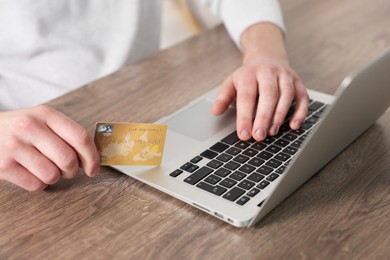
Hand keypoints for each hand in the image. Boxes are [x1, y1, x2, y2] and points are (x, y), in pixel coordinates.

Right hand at [0, 105, 99, 190]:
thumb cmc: (20, 130)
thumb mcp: (42, 121)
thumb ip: (66, 135)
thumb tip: (92, 159)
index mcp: (46, 114)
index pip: (80, 137)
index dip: (92, 157)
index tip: (94, 169)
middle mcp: (29, 127)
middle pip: (68, 159)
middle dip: (72, 171)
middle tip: (67, 171)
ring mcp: (14, 146)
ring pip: (52, 175)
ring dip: (54, 178)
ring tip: (45, 168)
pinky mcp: (3, 166)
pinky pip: (35, 185)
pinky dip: (38, 184)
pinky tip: (30, 173)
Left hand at [212, 22, 308, 140]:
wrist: (267, 56)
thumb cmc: (248, 76)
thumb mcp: (231, 82)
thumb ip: (223, 96)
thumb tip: (215, 112)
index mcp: (249, 73)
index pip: (247, 96)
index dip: (245, 116)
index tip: (243, 134)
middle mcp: (269, 72)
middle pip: (268, 95)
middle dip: (263, 117)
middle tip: (259, 136)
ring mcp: (286, 76)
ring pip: (286, 95)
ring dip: (280, 115)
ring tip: (272, 132)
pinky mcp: (298, 83)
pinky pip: (303, 97)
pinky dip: (300, 112)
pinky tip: (294, 126)